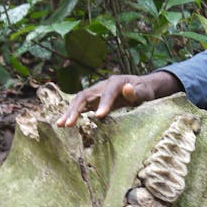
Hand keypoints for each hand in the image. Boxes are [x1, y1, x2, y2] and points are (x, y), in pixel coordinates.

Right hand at [56, 71, 182, 127]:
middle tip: (69, 124)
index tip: (99, 116)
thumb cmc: (143, 90)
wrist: (139, 87)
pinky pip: (81, 106)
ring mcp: (96, 92)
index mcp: (115, 82)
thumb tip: (127, 89)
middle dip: (76, 109)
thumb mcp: (145, 91)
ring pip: (79, 100)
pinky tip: (65, 124)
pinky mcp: (94, 100)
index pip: (107, 93)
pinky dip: (72, 114)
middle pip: (85, 95)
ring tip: (60, 125)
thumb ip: (137, 92)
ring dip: (69, 112)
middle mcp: (102, 85)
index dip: (103, 103)